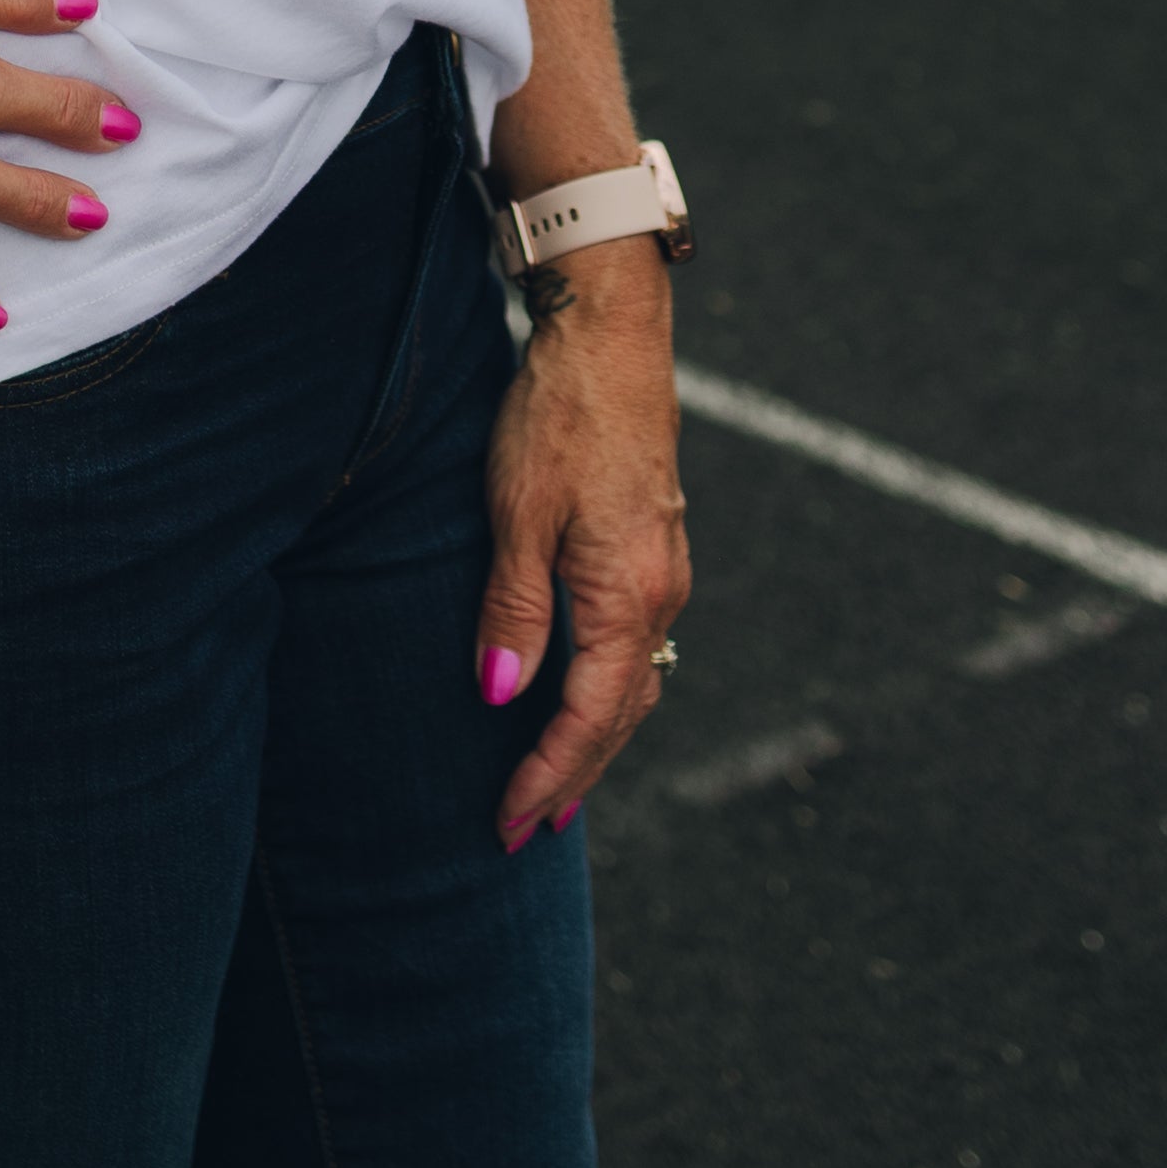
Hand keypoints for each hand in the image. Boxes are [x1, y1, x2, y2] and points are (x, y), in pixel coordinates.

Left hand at [473, 251, 689, 845]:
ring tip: (553, 788)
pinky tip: (581, 699)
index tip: (509, 820)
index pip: (590, 717)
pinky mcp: (655, 548)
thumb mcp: (517, 512)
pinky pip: (637, 647)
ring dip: (594, 740)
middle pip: (621, 715)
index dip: (548, 773)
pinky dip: (609, 693)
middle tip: (522, 831)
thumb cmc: (556, 417)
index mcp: (627, 596)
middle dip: (572, 776)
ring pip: (635, 683)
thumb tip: (502, 696)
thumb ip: (514, 608)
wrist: (611, 336)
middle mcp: (660, 596)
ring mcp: (664, 572)